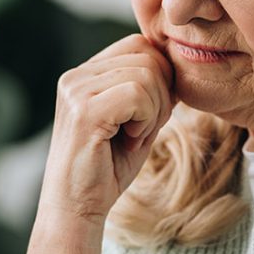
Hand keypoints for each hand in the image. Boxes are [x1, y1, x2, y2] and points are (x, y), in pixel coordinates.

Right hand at [38, 34, 175, 223]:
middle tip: (145, 129)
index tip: (151, 114)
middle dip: (162, 94)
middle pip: (147, 56)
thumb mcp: (136, 121)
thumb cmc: (107, 168)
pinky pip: (138, 94)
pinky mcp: (84, 110)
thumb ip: (151, 90)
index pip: (138, 45)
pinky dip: (146, 120)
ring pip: (147, 74)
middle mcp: (76, 76)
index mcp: (85, 74)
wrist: (76, 208)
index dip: (160, 76)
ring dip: (154, 111)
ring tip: (134, 137)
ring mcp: (77, 90)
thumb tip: (177, 64)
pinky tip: (130, 141)